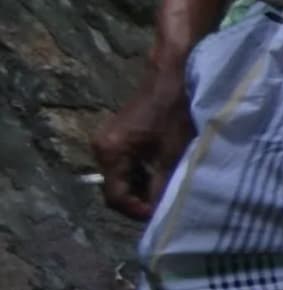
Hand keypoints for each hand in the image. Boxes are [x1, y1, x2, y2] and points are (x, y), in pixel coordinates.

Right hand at [94, 61, 190, 220]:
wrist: (173, 75)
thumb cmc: (174, 112)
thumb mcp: (172, 153)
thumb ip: (163, 185)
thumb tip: (160, 211)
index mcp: (110, 153)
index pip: (115, 196)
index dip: (136, 210)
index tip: (159, 214)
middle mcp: (101, 149)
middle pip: (115, 188)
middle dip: (139, 199)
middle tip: (165, 204)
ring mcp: (108, 141)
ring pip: (121, 176)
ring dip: (141, 186)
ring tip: (166, 189)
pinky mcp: (118, 135)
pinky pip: (125, 164)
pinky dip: (141, 172)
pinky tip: (161, 173)